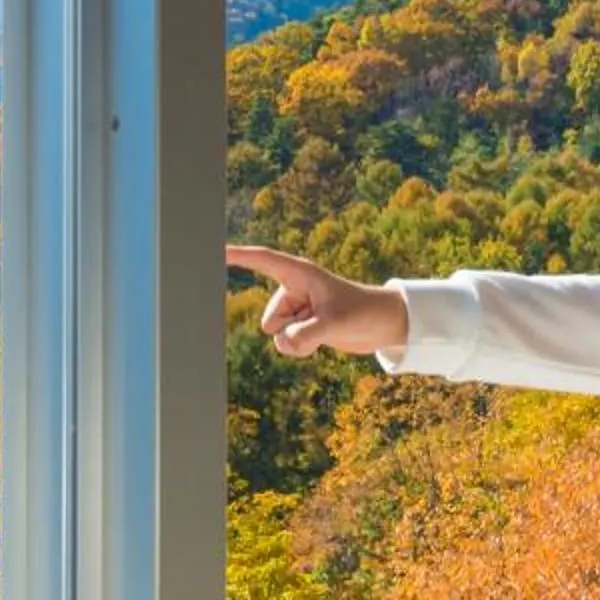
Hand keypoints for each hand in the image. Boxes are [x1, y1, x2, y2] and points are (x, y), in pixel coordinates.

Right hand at [225, 244, 409, 358]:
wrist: (383, 324)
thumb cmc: (363, 312)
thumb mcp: (336, 323)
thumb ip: (307, 335)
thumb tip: (282, 344)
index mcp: (300, 274)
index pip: (262, 261)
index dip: (238, 255)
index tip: (216, 250)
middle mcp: (294, 290)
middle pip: (270, 319)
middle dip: (289, 329)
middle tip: (321, 321)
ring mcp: (296, 309)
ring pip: (276, 335)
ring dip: (297, 341)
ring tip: (323, 330)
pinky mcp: (301, 325)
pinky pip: (285, 344)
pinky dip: (300, 348)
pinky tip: (320, 340)